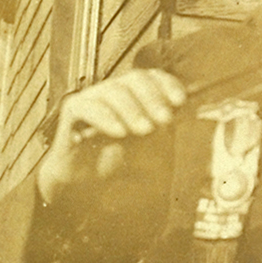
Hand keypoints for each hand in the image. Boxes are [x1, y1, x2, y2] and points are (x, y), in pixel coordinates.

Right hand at [37, 68, 186, 204]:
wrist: (88, 186)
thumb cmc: (121, 163)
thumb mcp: (154, 148)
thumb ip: (168, 130)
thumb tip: (189, 111)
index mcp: (136, 96)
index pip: (153, 77)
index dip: (167, 84)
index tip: (181, 101)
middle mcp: (115, 92)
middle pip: (134, 79)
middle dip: (153, 97)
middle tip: (165, 119)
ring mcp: (93, 99)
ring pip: (112, 90)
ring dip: (132, 109)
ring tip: (143, 130)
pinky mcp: (73, 112)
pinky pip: (87, 106)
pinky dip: (105, 117)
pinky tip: (119, 132)